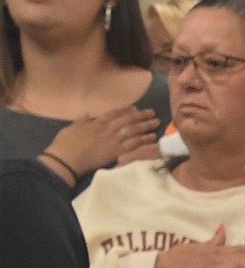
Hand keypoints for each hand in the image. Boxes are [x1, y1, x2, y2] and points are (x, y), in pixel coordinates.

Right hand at [45, 103, 162, 176]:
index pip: (114, 113)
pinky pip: (135, 144)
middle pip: (128, 119)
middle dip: (141, 115)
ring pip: (134, 130)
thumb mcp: (71, 128)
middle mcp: (108, 129)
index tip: (135, 108)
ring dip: (146, 125)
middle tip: (152, 112)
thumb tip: (86, 114)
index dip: (126, 110)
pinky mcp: (118, 151)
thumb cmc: (65, 145)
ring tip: (157, 122)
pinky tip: (153, 137)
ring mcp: (114, 140)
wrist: (66, 160)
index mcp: (96, 122)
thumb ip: (81, 121)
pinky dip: (145, 140)